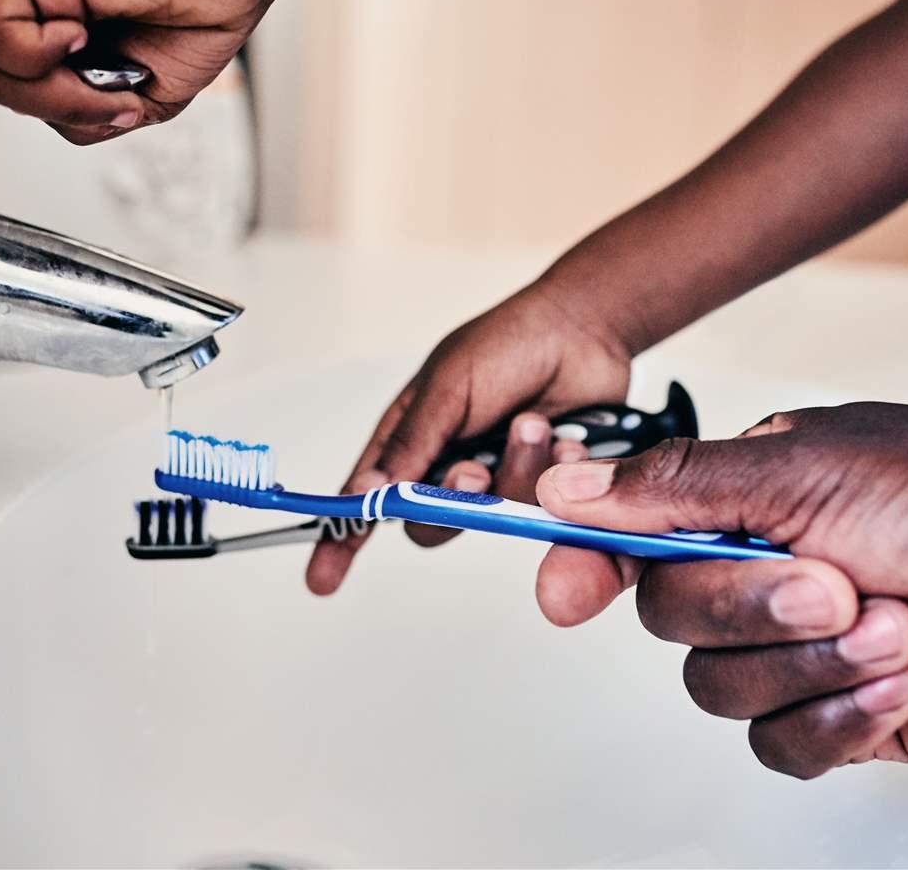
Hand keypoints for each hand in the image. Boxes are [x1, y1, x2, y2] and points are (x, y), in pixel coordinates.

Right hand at [307, 284, 633, 593]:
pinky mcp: (542, 483)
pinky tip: (564, 438)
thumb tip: (362, 494)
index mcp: (412, 435)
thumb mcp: (446, 388)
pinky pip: (542, 507)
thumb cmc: (507, 344)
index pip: (366, 495)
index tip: (322, 579)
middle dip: (453, 502)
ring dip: (514, 470)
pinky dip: (554, 470)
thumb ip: (409, 446)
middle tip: (474, 473)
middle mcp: (448, 461)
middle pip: (428, 521)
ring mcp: (496, 475)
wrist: (584, 329)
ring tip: (532, 425)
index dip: (342, 538)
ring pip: (492, 516)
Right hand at [531, 402, 907, 777]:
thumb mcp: (809, 469)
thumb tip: (567, 485)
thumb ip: (675, 487)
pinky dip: (840, 719)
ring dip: (811, 664)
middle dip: (752, 608)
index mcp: (753, 494)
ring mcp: (807, 646)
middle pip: (671, 617)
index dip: (588, 561)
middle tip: (836, 584)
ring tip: (896, 627)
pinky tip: (902, 683)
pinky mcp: (847, 713)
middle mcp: (771, 567)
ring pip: (720, 688)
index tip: (566, 594)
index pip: (634, 532)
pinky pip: (781, 746)